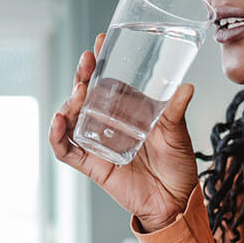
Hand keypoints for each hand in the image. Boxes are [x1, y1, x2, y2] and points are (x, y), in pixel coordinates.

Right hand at [48, 32, 199, 231]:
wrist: (176, 201)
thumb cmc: (178, 165)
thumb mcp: (178, 134)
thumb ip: (176, 111)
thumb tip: (186, 87)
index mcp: (127, 110)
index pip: (108, 81)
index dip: (101, 62)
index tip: (101, 41)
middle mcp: (108, 123)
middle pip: (85, 95)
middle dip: (82, 76)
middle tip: (87, 61)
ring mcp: (97, 142)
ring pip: (72, 118)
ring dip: (70, 101)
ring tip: (79, 91)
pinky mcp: (91, 164)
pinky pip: (66, 149)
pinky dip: (57, 135)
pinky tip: (59, 121)